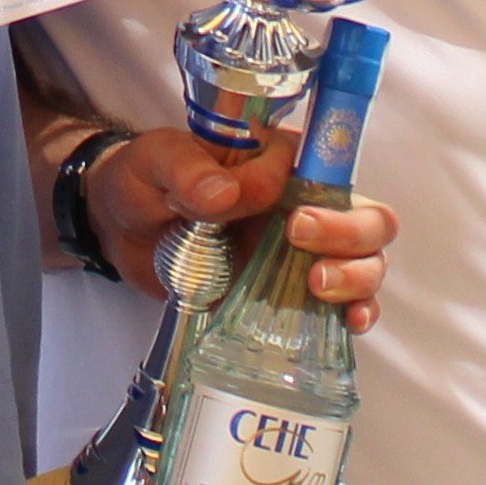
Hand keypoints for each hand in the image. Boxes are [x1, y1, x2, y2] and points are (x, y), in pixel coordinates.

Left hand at [85, 124, 398, 331]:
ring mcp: (302, 253)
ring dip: (357, 276)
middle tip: (301, 245)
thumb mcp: (155, 161)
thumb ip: (187, 169)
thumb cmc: (143, 181)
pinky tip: (349, 322)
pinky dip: (356, 313)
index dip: (328, 192)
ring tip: (318, 288)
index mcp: (280, 162)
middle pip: (368, 217)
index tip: (295, 219)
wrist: (117, 229)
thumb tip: (223, 191)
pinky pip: (343, 305)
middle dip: (351, 236)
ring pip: (366, 261)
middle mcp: (305, 204)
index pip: (334, 168)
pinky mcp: (290, 295)